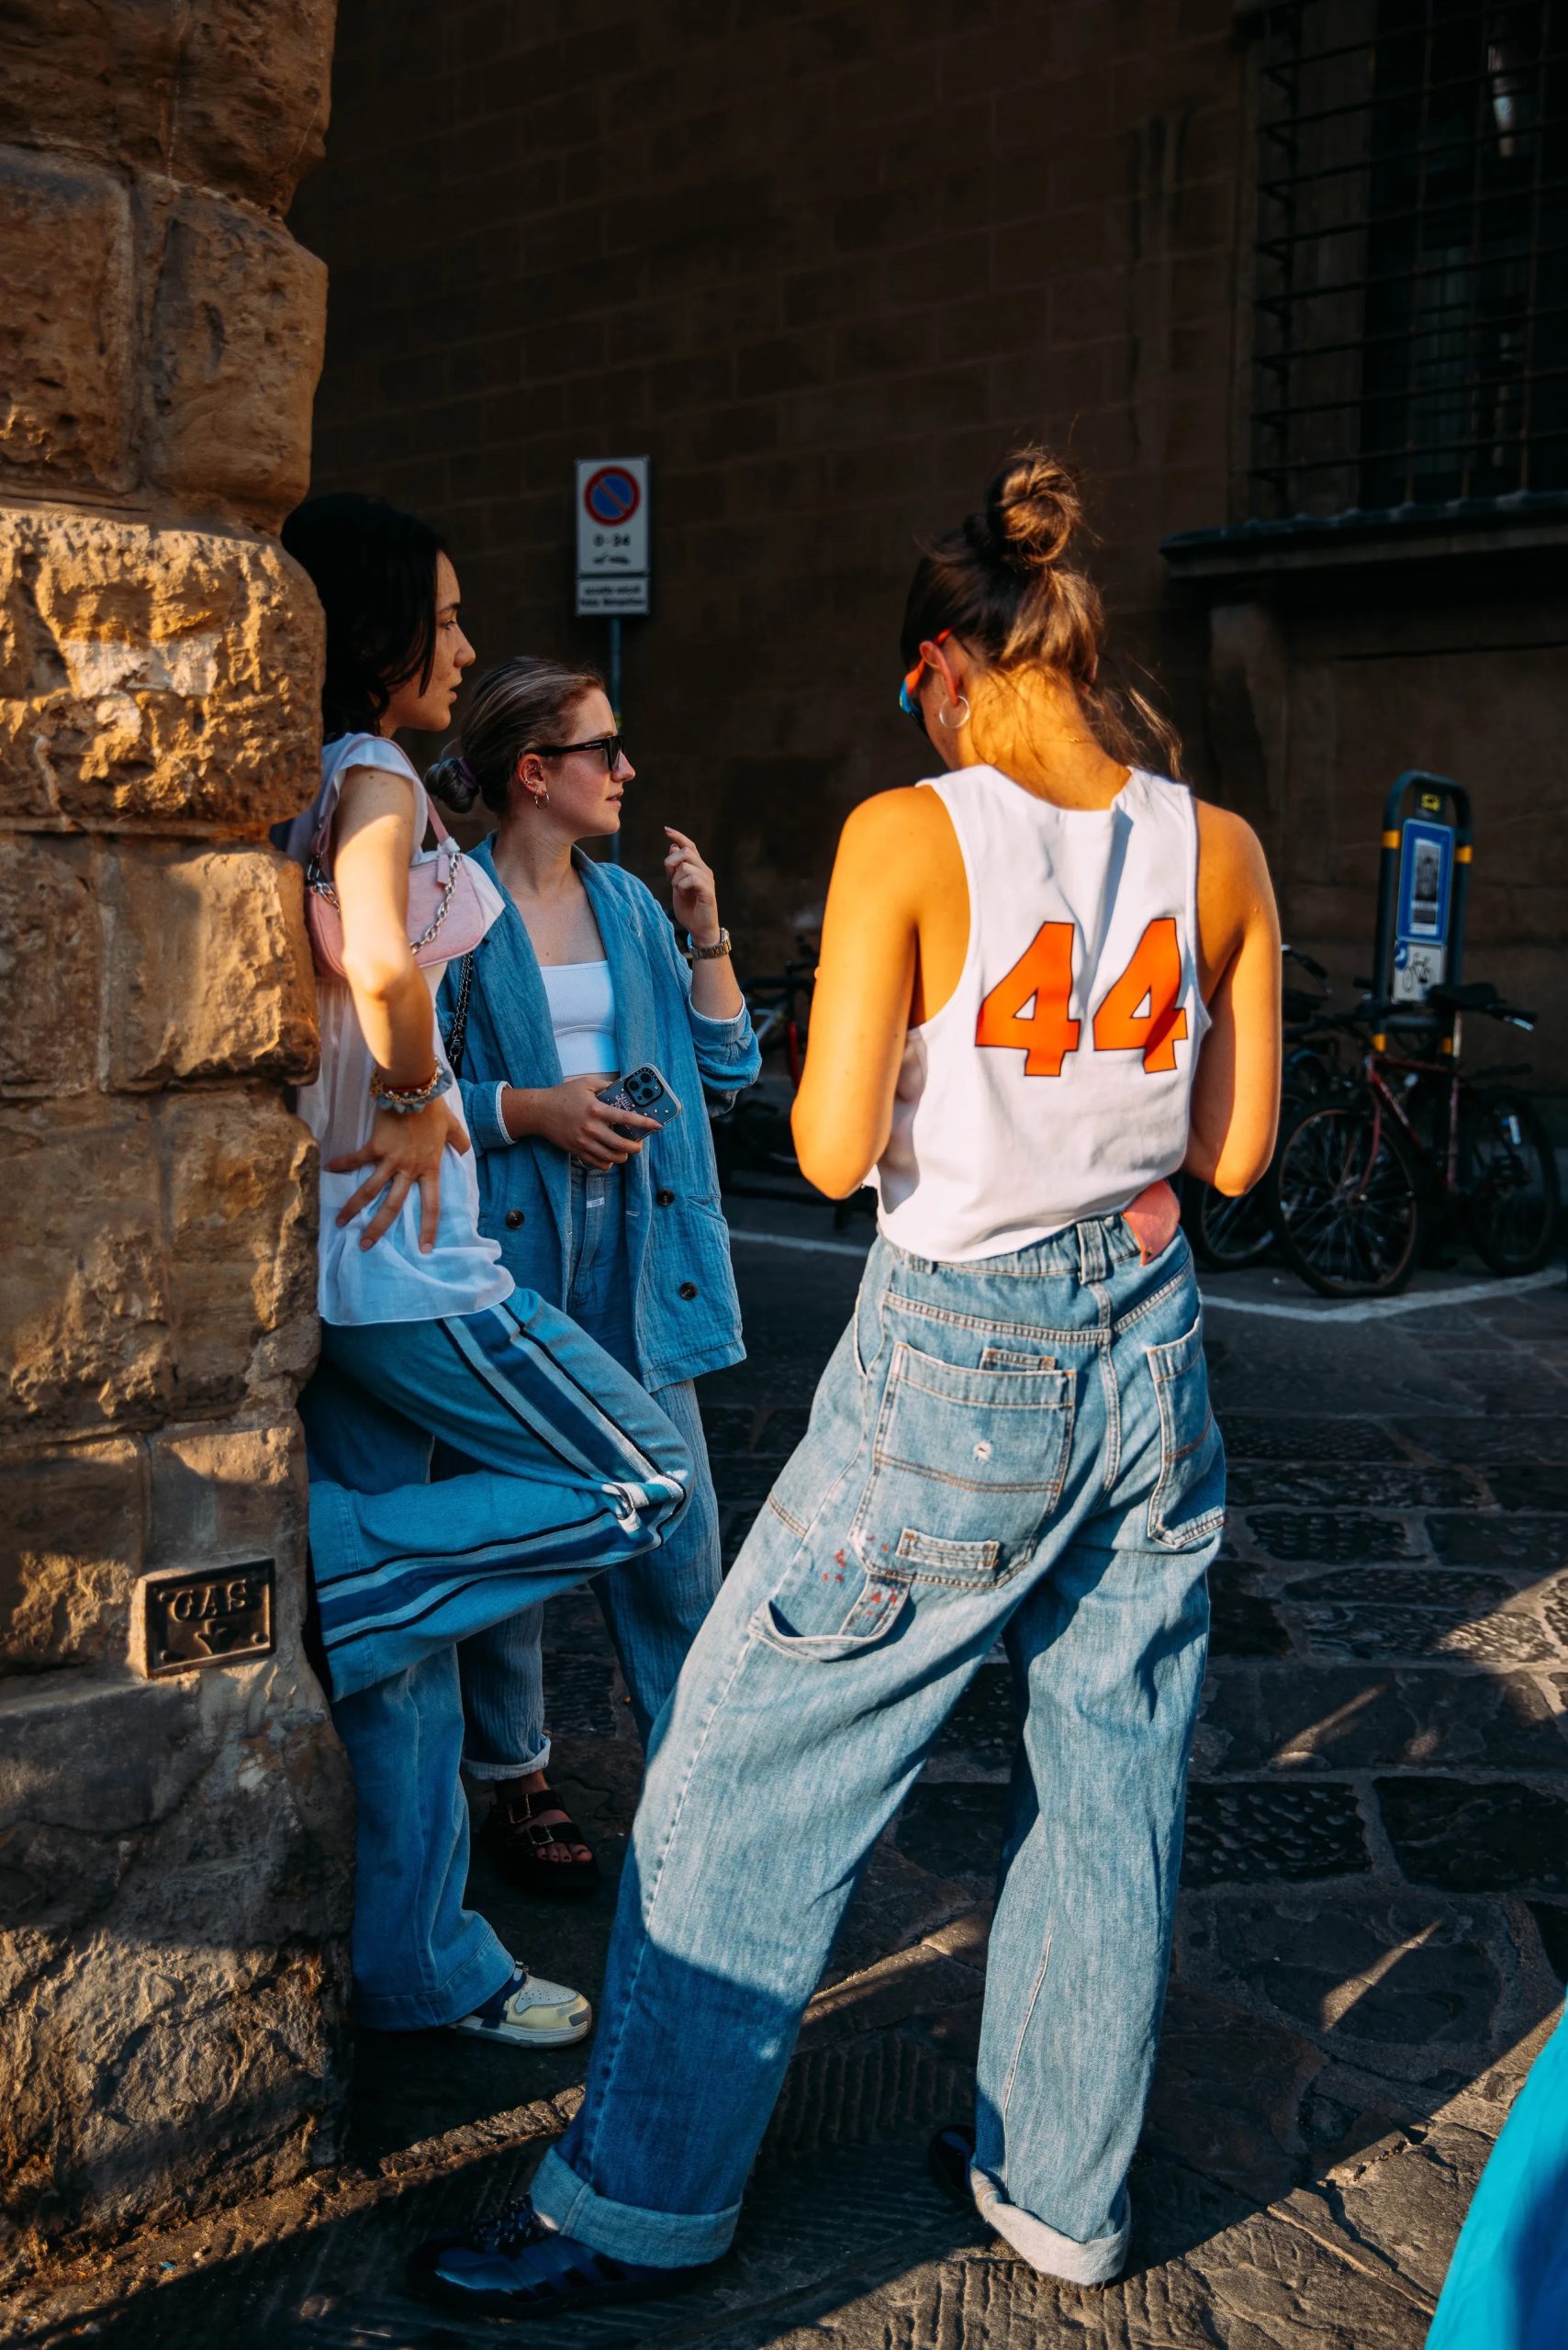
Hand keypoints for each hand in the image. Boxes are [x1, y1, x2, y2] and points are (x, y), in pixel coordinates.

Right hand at [327, 1096, 470, 1251]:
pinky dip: (341, 1164)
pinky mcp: (375, 1146)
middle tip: (366, 1246)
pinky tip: (327, 1170)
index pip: (431, 1205)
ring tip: (339, 1222)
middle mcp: (409, 1169)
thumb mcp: (452, 1126)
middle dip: (378, 1228)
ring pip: (370, 1190)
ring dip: (354, 1207)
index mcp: (430, 1168)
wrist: (414, 1088)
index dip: (428, 1228)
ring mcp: (390, 1159)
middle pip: (393, 1205)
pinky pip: (356, 1160)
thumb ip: (459, 1141)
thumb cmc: (433, 1108)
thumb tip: (465, 1151)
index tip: (424, 1250)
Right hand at [532, 1076, 661, 1168]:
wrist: (539, 1111)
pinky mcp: (576, 1151)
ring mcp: (583, 1142)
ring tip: (625, 1151)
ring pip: (610, 1157)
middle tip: (639, 1145)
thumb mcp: (585, 1083)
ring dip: (622, 1157)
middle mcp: (591, 1128)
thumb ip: (605, 1085)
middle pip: (621, 1145)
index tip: (657, 1126)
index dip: (645, 1123)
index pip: (626, 1119)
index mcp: (596, 1110)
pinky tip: (609, 1157)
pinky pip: (596, 1164)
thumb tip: (622, 1087)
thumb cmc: (563, 1095)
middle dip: (635, 1148)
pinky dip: (606, 1163)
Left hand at [663, 827, 720, 944]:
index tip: (665, 829)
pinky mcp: (708, 891)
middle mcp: (705, 870)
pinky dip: (682, 885)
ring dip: (676, 878)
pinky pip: (692, 878)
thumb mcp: (677, 885)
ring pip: (686, 865)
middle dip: (671, 863)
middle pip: (685, 851)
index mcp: (697, 867)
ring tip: (679, 890)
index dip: (678, 836)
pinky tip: (683, 893)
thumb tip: (672, 845)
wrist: (700, 929)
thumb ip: (675, 868)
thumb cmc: (689, 908)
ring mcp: (707, 880)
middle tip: (670, 879)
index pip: (689, 845)